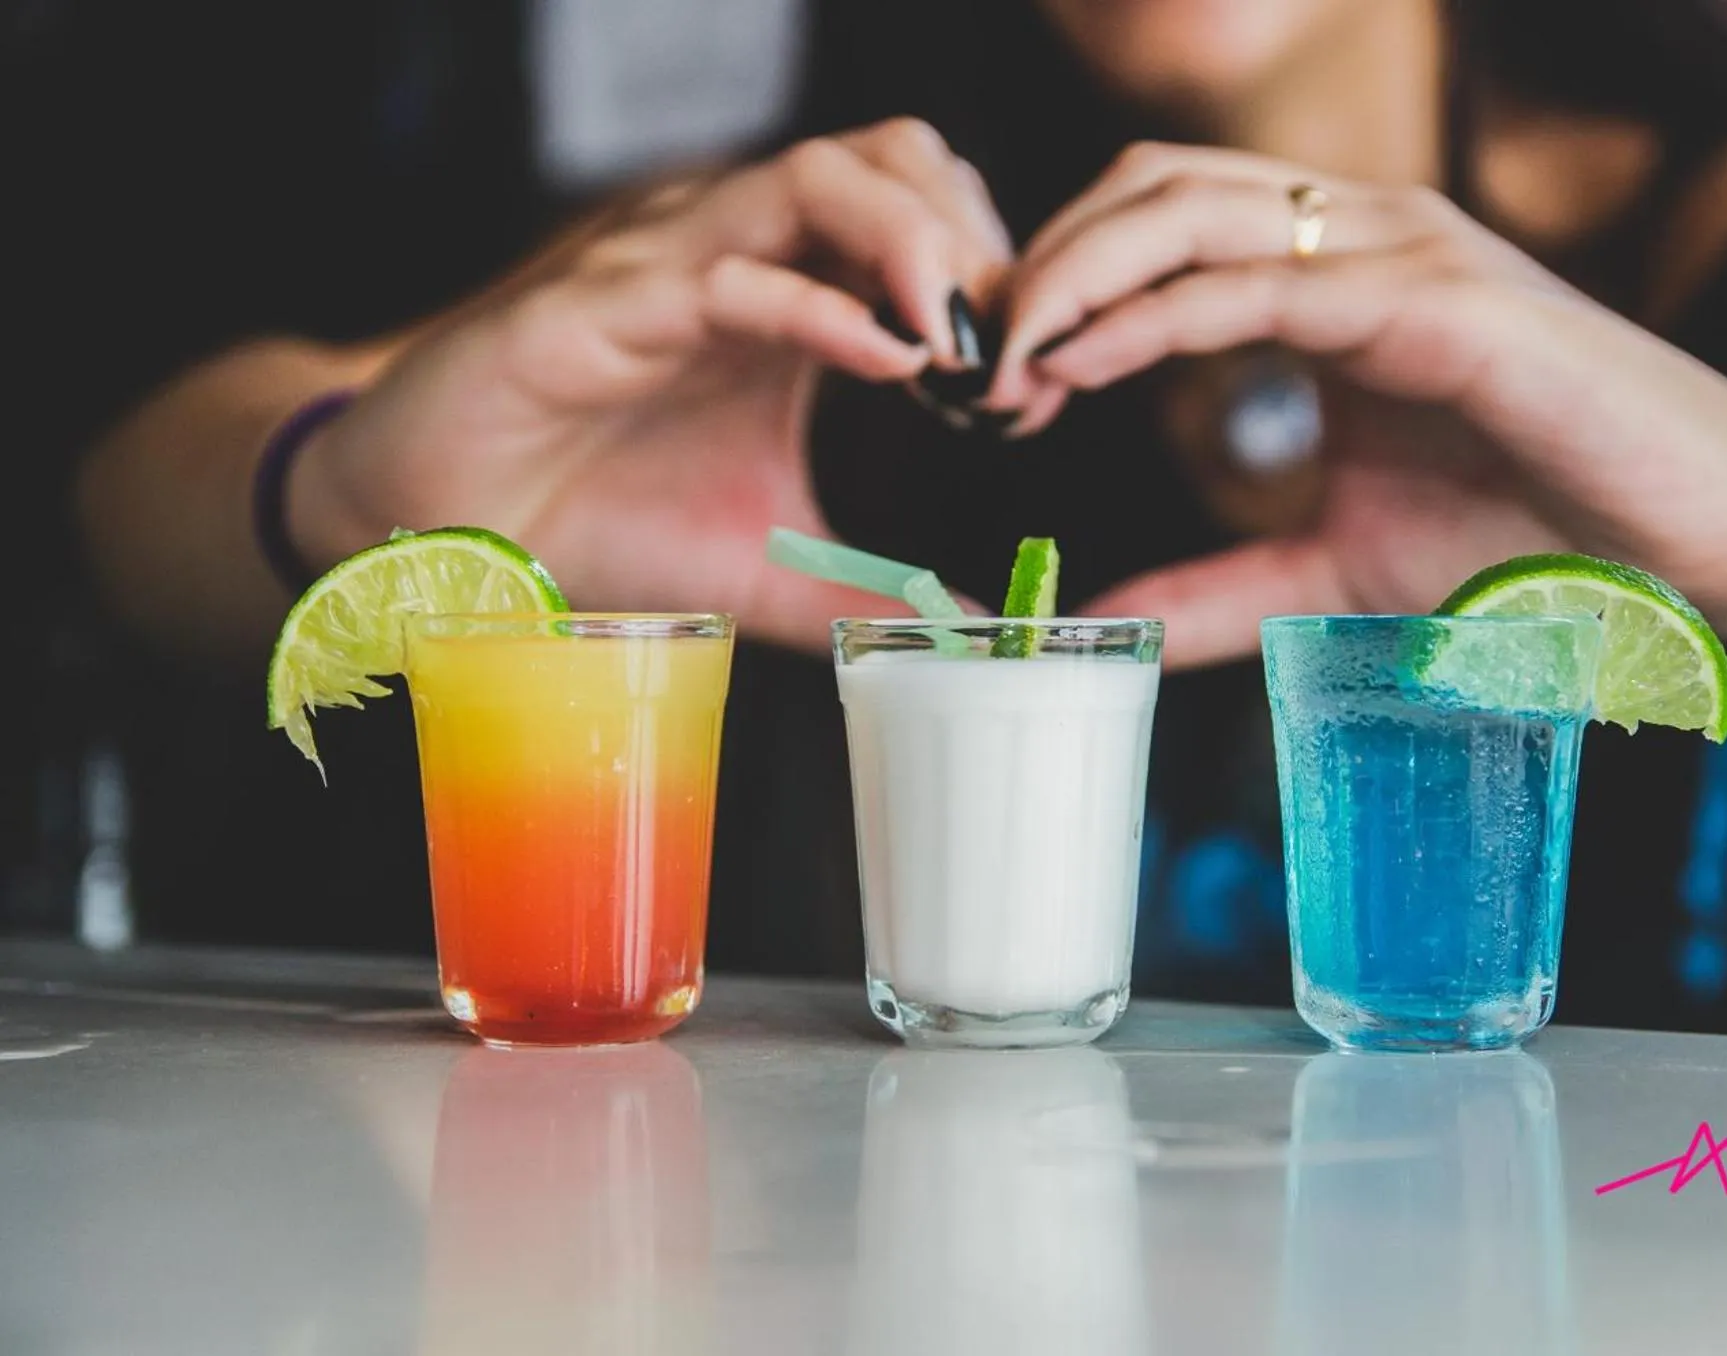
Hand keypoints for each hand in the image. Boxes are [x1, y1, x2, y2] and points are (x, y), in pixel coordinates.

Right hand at [288, 119, 1009, 649]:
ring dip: (915, 243)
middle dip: (977, 240)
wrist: (445, 537)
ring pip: (820, 176)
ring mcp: (672, 265)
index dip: (998, 283)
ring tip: (959, 343)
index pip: (927, 217)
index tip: (1030, 390)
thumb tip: (974, 632)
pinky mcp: (602, 304)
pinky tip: (886, 359)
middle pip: (896, 158)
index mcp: (791, 297)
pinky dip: (819, 302)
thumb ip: (868, 594)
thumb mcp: (765, 570)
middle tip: (1007, 354)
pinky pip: (726, 269)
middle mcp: (741, 255)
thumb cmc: (596, 523)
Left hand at [987, 143, 1726, 666]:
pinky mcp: (1439, 301)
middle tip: (970, 363)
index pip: (1160, 225)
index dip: (1060, 286)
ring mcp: (1401, 254)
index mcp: (1332, 277)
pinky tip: (1080, 366)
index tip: (989, 381)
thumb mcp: (1333, 569)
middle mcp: (1358, 237)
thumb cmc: (1537, 540)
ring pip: (1189, 210)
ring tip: (1002, 365)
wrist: (1699, 548)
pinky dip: (1153, 313)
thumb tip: (1103, 622)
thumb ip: (1218, 587)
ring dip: (1072, 278)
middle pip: (1151, 189)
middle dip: (1042, 264)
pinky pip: (1262, 281)